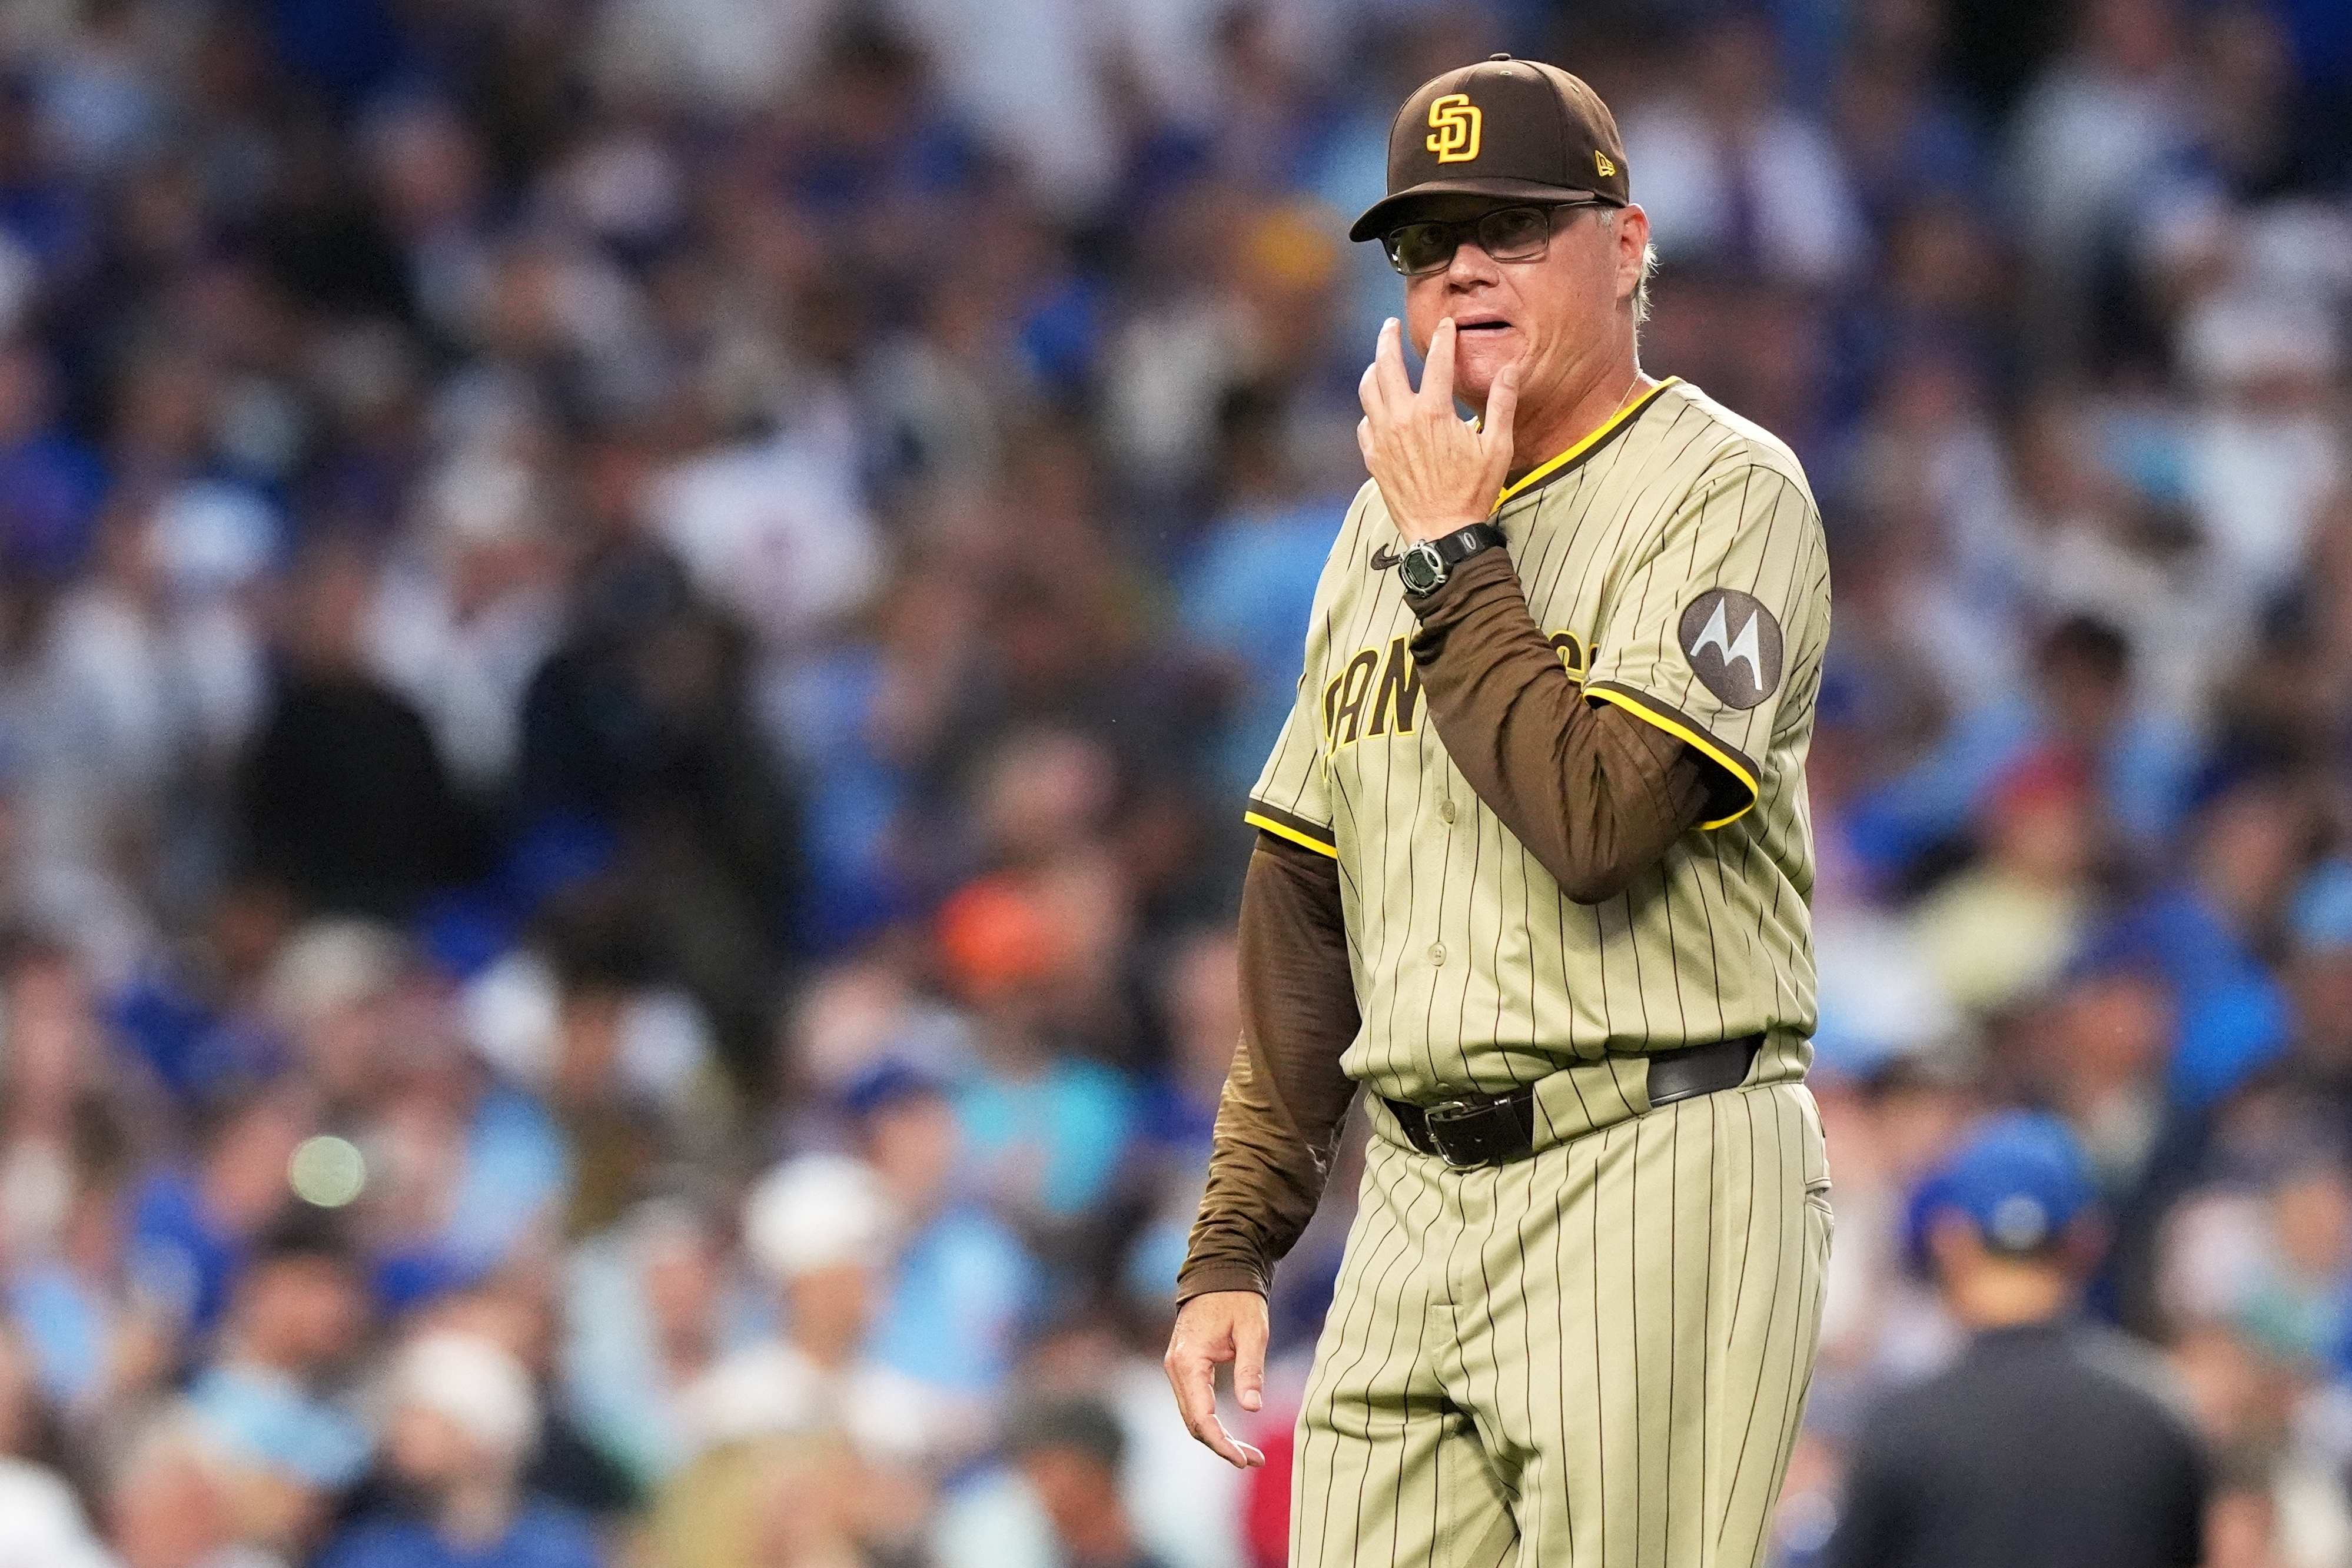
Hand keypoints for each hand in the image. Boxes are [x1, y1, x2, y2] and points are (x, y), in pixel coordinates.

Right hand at [1163, 1290, 1269, 1468]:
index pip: (1200, 1416)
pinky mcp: (1185, 1368)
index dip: (1220, 1442)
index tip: (1243, 1459)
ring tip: (1250, 1455)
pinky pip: (1194, 1404)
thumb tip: (1251, 1409)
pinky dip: (1212, 1423)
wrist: (1220, 1272)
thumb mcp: (1252, 1332)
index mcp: (1189, 1361)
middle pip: (1193, 1422)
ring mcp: (1177, 1368)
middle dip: (1222, 1446)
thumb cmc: (1238, 1299)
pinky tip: (1233, 1434)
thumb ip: (1250, 1370)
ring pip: (1192, 1416)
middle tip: (1255, 1460)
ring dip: (1217, 1438)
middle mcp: (1175, 1368)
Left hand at [1357, 317, 1521, 542]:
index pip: (1436, 361)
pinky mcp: (1373, 457)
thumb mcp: (1497, 447)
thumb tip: (1509, 369)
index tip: (1445, 325)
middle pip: (1385, 365)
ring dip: (1374, 369)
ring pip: (1367, 391)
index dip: (1442, 338)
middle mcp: (1402, 419)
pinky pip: (1364, 422)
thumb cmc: (1473, 491)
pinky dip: (1370, 409)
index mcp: (1434, 412)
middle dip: (1388, 339)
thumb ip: (1502, 404)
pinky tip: (1378, 407)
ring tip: (1379, 360)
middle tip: (1390, 325)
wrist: (1441, 532)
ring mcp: (1383, 438)